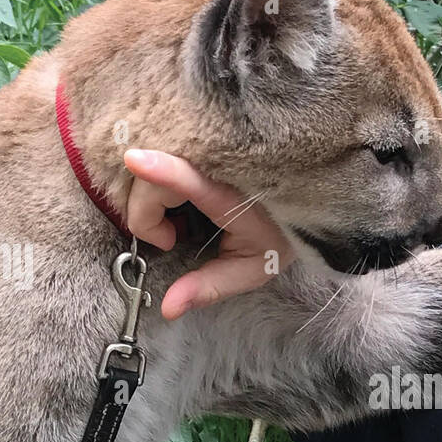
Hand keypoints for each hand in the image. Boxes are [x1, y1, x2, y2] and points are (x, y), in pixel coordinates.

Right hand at [124, 148, 292, 319]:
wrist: (306, 194)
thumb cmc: (277, 233)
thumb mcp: (251, 269)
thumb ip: (209, 288)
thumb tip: (167, 309)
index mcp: (234, 199)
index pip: (193, 178)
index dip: (164, 168)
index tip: (135, 161)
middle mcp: (219, 162)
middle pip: (154, 177)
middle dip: (144, 213)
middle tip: (168, 239)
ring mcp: (210, 143)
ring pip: (151, 156)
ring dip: (145, 192)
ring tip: (172, 217)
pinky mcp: (201, 132)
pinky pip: (159, 144)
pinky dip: (151, 172)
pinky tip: (169, 192)